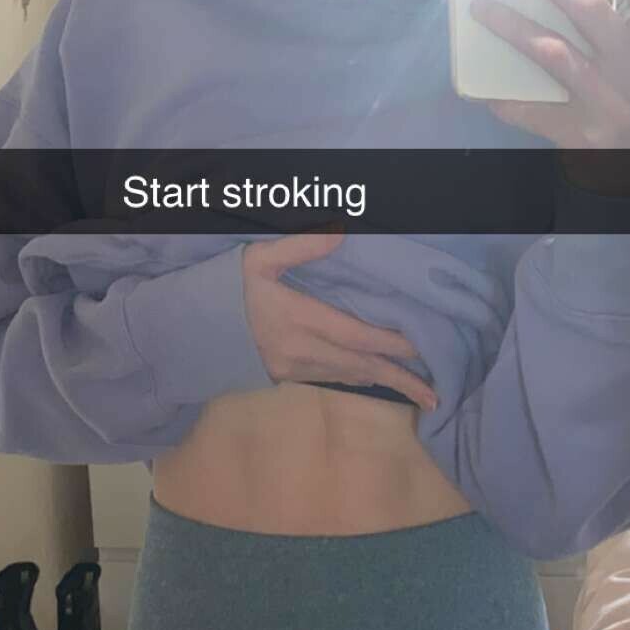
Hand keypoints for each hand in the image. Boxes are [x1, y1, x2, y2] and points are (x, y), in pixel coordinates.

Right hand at [242, 231, 437, 408]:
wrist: (194, 326)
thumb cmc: (230, 288)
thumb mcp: (260, 258)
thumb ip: (301, 246)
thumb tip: (341, 232)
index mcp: (300, 319)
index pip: (356, 336)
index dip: (391, 344)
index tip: (421, 348)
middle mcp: (302, 350)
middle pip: (361, 367)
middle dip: (400, 380)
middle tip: (435, 397)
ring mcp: (294, 368)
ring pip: (349, 377)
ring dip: (384, 383)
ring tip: (417, 394)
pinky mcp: (287, 376)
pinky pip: (332, 379)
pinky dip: (359, 378)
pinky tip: (376, 378)